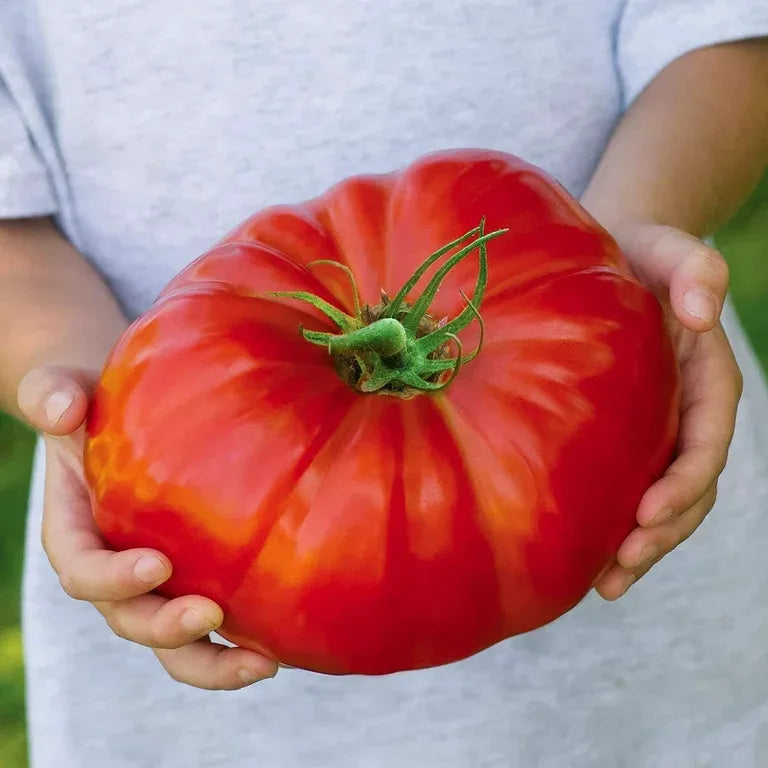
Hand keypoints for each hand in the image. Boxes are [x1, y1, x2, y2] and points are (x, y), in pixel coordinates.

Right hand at [17, 365, 277, 687]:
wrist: (129, 415)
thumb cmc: (98, 403)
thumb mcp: (67, 389)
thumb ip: (54, 395)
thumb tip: (61, 408)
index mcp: (77, 532)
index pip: (82, 570)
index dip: (112, 578)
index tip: (156, 564)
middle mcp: (116, 568)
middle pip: (130, 620)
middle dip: (166, 629)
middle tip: (209, 615)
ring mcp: (159, 580)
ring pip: (175, 641)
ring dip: (214, 659)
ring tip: (263, 662)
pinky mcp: (199, 576)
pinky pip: (217, 619)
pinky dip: (245, 637)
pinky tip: (285, 640)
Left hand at [593, 223, 742, 599]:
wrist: (611, 256)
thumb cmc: (638, 252)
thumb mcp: (668, 249)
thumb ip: (695, 269)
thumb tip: (703, 311)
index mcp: (705, 379)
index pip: (706, 442)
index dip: (685, 482)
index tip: (647, 512)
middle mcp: (685, 413)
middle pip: (688, 488)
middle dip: (660, 534)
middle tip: (618, 570)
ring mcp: (656, 429)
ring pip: (660, 501)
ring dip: (638, 546)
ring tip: (603, 584)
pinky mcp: (622, 435)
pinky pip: (625, 487)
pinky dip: (611, 524)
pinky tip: (580, 555)